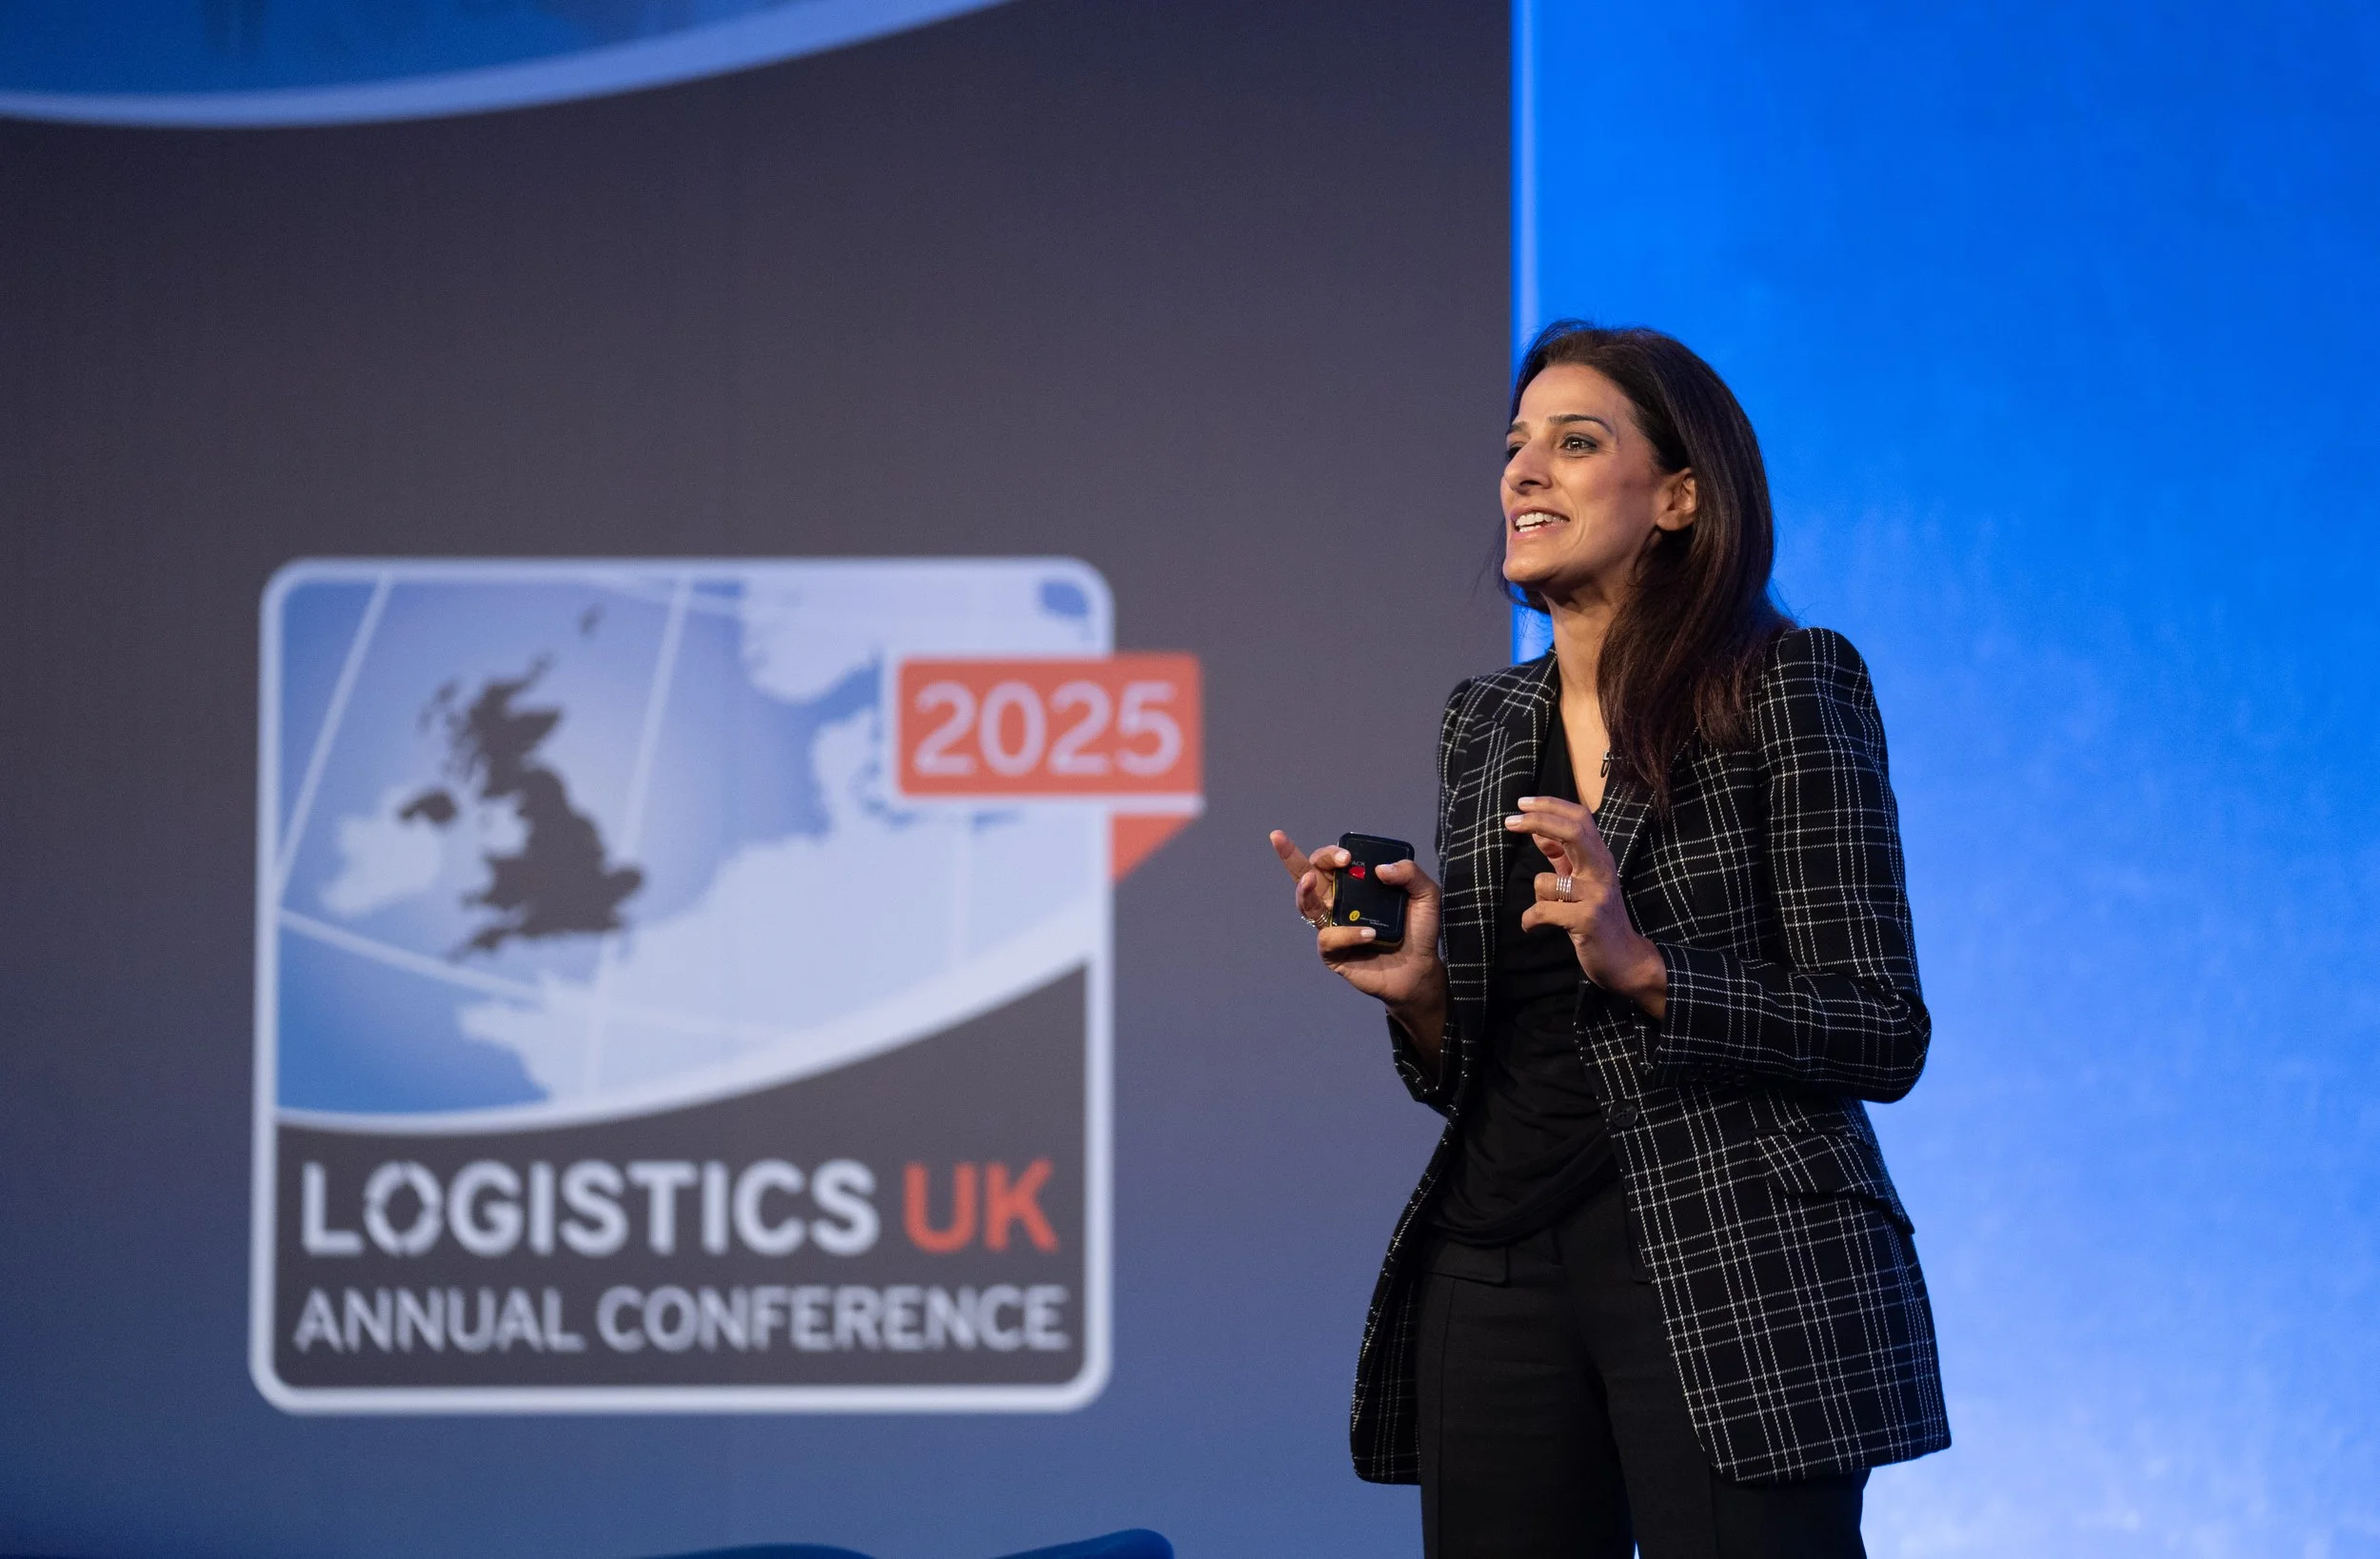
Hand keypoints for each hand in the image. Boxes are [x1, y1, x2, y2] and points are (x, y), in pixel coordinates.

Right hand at [1268, 830, 1450, 1066]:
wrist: (1420, 968)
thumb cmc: (1419, 930)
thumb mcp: (1426, 895)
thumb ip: (1411, 875)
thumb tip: (1381, 869)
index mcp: (1354, 884)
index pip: (1331, 861)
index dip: (1330, 853)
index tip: (1347, 857)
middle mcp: (1338, 901)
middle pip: (1306, 874)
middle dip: (1291, 857)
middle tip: (1292, 847)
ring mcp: (1333, 926)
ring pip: (1305, 905)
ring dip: (1303, 891)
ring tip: (1309, 880)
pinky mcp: (1333, 952)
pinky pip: (1329, 938)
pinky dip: (1347, 933)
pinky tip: (1369, 934)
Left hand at [1507, 796, 1668, 1017]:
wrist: (1626, 960)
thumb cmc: (1597, 919)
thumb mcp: (1580, 882)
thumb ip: (1560, 857)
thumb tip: (1536, 831)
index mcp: (1600, 859)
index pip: (1580, 818)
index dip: (1551, 806)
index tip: (1521, 804)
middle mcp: (1602, 871)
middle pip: (1574, 832)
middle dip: (1539, 820)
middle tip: (1510, 821)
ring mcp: (1597, 895)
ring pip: (1546, 881)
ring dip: (1537, 896)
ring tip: (1548, 911)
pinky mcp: (1588, 919)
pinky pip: (1542, 911)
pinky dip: (1530, 920)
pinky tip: (1534, 927)